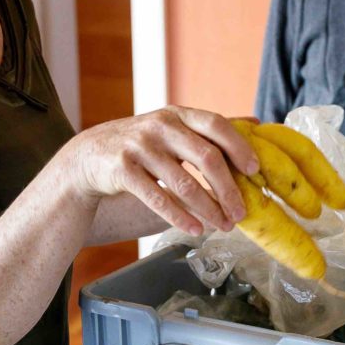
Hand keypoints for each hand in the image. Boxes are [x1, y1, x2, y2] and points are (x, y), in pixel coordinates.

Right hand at [63, 107, 259, 235]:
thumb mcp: (173, 128)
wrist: (89, 157)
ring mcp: (140, 147)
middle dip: (228, 189)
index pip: (216, 124)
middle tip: (241, 212)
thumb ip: (209, 129)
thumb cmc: (141, 145)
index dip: (238, 147)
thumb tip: (256, 124)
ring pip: (183, 183)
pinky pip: (157, 198)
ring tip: (223, 226)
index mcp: (178, 115)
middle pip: (206, 157)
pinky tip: (195, 229)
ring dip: (208, 209)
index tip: (254, 171)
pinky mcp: (122, 170)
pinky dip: (179, 217)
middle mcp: (160, 126)